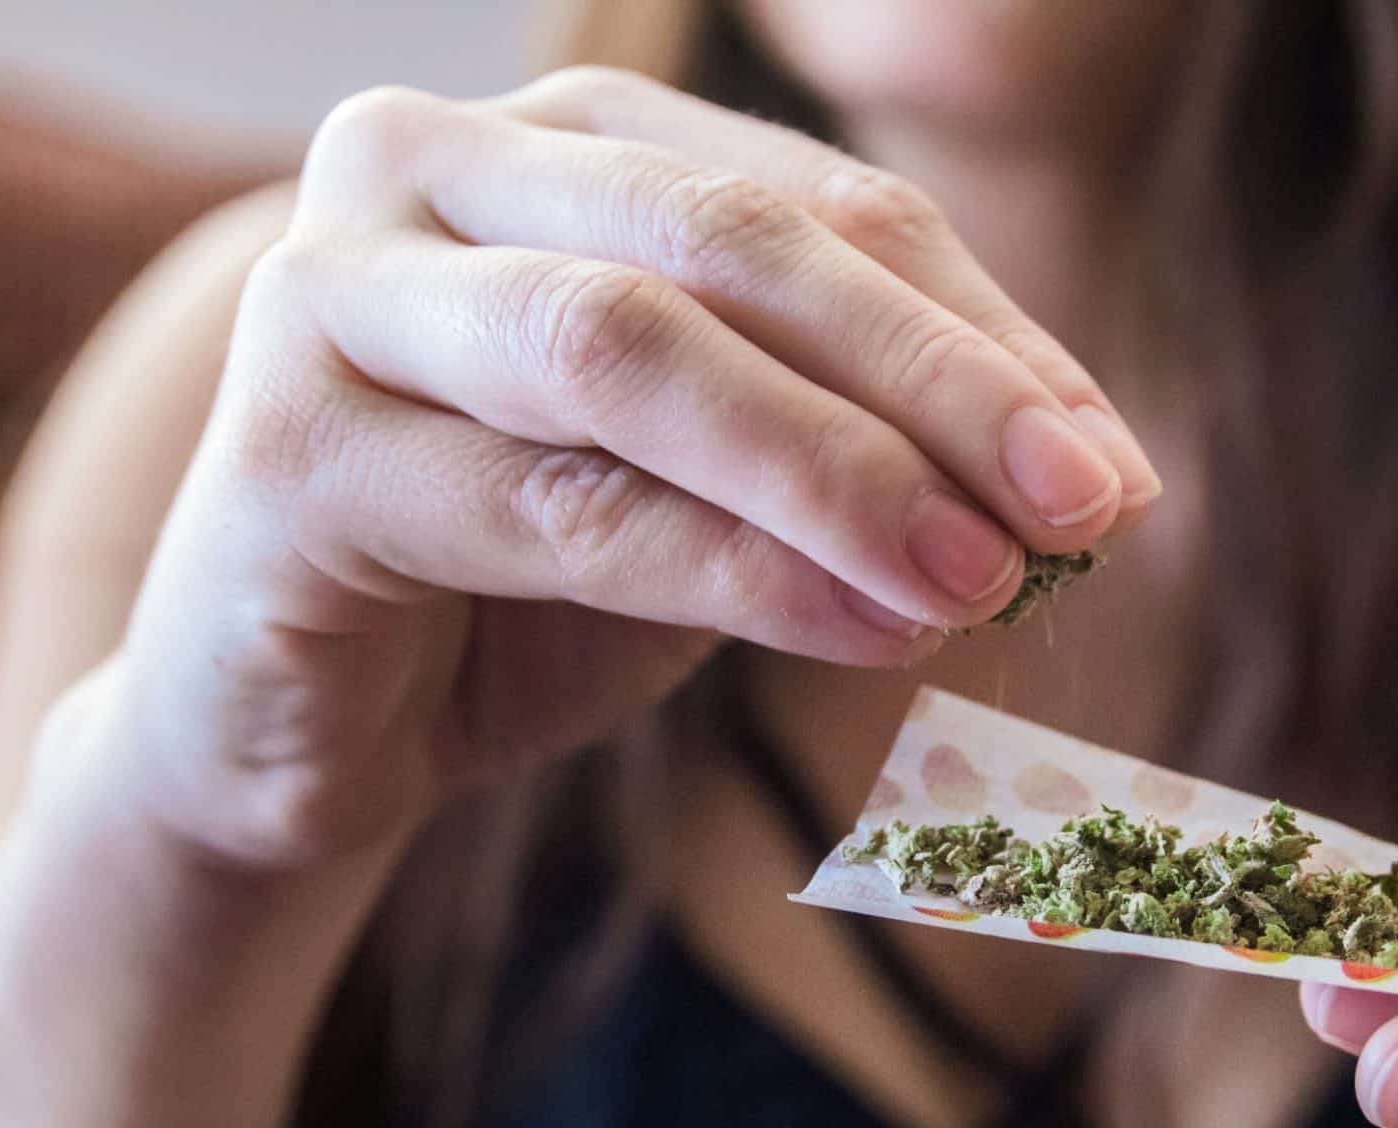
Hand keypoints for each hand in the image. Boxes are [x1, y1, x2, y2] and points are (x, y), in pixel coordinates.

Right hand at [93, 67, 1157, 867]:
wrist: (309, 714)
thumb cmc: (530, 575)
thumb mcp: (729, 492)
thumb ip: (869, 453)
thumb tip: (1092, 483)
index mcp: (571, 143)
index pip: (824, 212)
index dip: (988, 339)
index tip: (1112, 473)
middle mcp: (436, 164)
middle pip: (734, 246)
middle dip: (936, 383)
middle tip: (1082, 510)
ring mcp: (337, 288)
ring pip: (631, 350)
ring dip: (837, 473)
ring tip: (980, 582)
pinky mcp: (286, 445)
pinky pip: (553, 502)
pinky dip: (730, 569)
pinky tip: (865, 629)